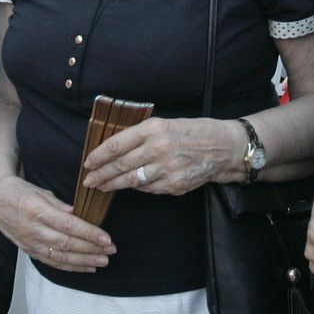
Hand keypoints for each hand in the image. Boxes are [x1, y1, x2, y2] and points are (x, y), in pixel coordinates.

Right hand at [0, 174, 113, 272]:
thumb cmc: (21, 192)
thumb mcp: (41, 192)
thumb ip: (61, 206)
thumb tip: (81, 216)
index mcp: (37, 210)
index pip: (68, 225)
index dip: (89, 233)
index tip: (106, 238)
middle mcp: (33, 229)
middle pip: (67, 244)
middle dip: (91, 249)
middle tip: (110, 250)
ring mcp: (30, 243)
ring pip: (61, 257)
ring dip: (84, 261)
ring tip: (103, 261)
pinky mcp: (29, 251)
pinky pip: (52, 263)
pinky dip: (71, 267)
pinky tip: (86, 267)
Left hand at [82, 116, 242, 195]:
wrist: (224, 147)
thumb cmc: (193, 132)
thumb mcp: (166, 124)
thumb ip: (141, 135)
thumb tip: (115, 149)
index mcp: (154, 129)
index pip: (117, 144)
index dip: (99, 155)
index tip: (89, 162)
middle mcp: (159, 148)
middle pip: (121, 165)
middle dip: (101, 174)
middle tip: (88, 180)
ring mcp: (167, 169)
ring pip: (132, 181)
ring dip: (114, 185)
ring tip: (102, 187)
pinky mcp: (175, 185)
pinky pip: (149, 188)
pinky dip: (138, 187)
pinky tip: (130, 186)